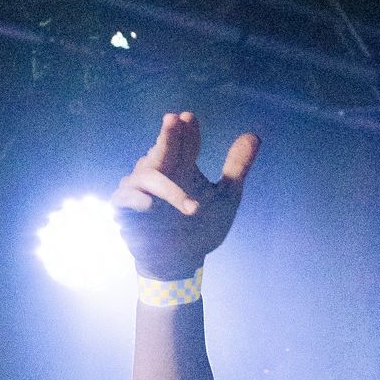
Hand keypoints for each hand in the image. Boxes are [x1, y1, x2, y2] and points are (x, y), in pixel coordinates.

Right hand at [114, 112, 259, 277]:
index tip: (190, 118)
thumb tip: (255, 136)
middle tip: (173, 120)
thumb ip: (237, 167)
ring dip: (168, 188)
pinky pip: (124, 198)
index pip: (183, 141)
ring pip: (146, 175)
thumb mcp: (226, 197)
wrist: (183, 262)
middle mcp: (159, 172)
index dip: (187, 130)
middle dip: (167, 136)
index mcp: (181, 166)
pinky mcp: (126, 210)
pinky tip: (149, 204)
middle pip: (161, 149)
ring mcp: (140, 190)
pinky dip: (135, 199)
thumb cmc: (202, 227)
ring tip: (192, 207)